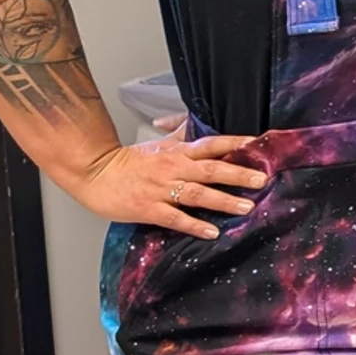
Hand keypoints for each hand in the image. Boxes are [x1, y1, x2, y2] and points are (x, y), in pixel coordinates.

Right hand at [68, 132, 267, 236]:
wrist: (93, 173)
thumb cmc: (128, 161)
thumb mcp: (158, 145)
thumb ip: (180, 136)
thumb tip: (195, 122)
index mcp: (178, 153)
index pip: (212, 144)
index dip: (236, 143)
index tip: (259, 145)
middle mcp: (174, 169)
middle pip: (212, 169)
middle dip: (238, 174)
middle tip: (262, 179)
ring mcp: (162, 190)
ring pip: (198, 194)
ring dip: (224, 200)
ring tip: (247, 207)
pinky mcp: (148, 209)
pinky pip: (175, 218)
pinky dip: (194, 224)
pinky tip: (212, 232)